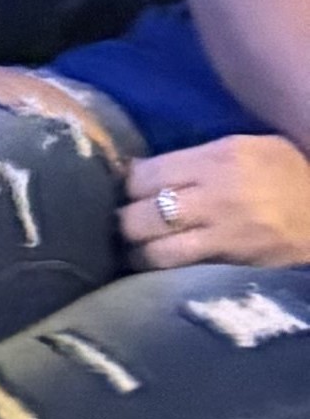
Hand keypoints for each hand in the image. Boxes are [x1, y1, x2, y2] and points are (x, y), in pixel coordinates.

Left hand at [121, 133, 309, 269]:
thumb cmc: (292, 176)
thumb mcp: (251, 149)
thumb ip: (201, 159)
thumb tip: (143, 170)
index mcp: (220, 156)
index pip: (146, 174)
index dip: (130, 187)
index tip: (131, 194)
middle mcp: (217, 191)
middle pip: (140, 211)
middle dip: (126, 220)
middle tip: (128, 225)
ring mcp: (223, 230)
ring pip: (151, 246)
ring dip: (135, 251)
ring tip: (135, 250)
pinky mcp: (230, 261)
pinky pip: (175, 267)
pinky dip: (155, 269)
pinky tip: (152, 268)